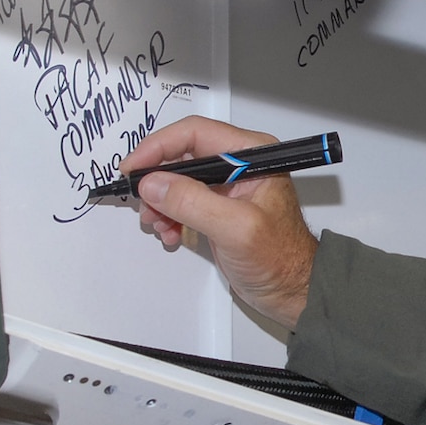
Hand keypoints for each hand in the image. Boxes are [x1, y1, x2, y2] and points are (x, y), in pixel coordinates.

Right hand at [117, 116, 318, 328]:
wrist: (291, 290)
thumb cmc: (280, 259)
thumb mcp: (236, 228)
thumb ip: (193, 203)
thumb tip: (153, 183)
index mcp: (252, 155)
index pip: (195, 133)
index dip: (159, 146)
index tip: (134, 168)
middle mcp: (239, 164)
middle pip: (182, 154)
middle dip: (157, 179)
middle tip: (142, 202)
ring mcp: (226, 186)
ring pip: (178, 180)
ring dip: (160, 201)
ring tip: (158, 224)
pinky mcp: (217, 208)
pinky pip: (182, 201)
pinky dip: (169, 216)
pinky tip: (170, 233)